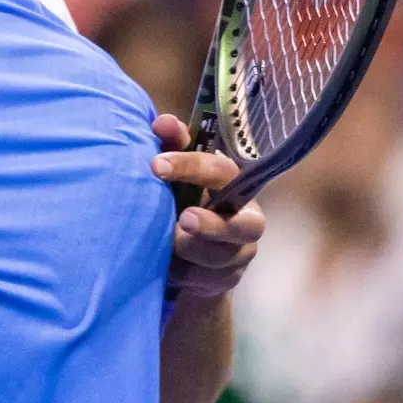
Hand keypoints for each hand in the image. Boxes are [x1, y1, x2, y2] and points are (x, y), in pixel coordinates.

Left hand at [150, 114, 265, 302]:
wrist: (190, 248)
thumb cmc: (184, 195)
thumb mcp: (177, 171)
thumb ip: (173, 144)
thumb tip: (162, 122)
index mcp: (234, 183)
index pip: (220, 170)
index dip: (190, 166)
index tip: (155, 165)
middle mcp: (247, 218)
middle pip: (243, 225)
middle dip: (212, 225)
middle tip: (184, 219)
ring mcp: (240, 252)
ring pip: (223, 257)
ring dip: (193, 250)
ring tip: (169, 245)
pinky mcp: (228, 278)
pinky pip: (207, 279)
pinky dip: (185, 272)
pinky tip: (170, 266)